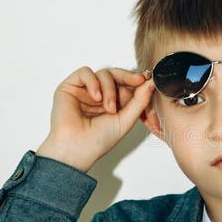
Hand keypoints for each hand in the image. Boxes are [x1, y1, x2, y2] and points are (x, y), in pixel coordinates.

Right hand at [36, 66, 155, 171]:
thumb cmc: (99, 140)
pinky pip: (85, 72)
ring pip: (103, 73)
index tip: (146, 79)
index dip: (136, 80)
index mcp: (113, 102)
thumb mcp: (126, 119)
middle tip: (137, 81)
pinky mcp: (70, 86)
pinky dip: (93, 82)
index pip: (126, 84)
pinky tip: (96, 97)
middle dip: (127, 77)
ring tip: (109, 108)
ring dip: (110, 89)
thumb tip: (150, 82)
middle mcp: (99, 94)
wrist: (77, 149)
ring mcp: (85, 90)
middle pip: (116, 74)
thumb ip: (139, 101)